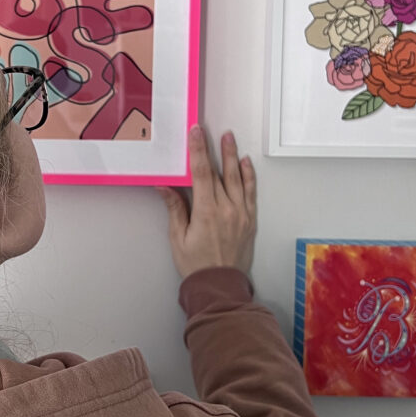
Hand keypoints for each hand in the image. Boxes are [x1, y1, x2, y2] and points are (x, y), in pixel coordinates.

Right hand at [157, 126, 256, 277]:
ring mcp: (241, 214)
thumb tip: (165, 186)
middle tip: (209, 130)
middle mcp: (227, 209)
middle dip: (213, 149)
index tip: (196, 133)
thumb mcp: (178, 238)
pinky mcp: (249, 220)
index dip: (198, 150)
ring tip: (229, 138)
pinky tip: (245, 163)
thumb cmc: (196, 264)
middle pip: (219, 172)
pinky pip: (250, 192)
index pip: (201, 173)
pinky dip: (248, 176)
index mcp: (207, 212)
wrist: (220, 285)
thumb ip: (175, 208)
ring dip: (232, 156)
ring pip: (237, 178)